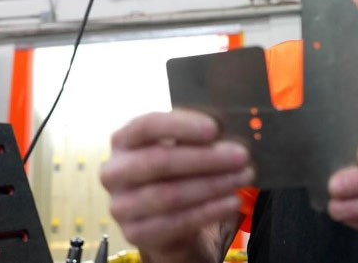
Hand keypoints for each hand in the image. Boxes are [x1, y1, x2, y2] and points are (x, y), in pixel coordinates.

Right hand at [100, 110, 253, 259]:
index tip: (215, 128)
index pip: (146, 126)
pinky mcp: (135, 233)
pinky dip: (209, 211)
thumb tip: (228, 130)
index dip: (181, 126)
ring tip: (242, 177)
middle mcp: (114, 172)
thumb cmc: (174, 171)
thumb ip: (196, 136)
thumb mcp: (179, 147)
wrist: (163, 217)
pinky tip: (232, 202)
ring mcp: (121, 205)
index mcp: (123, 140)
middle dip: (205, 158)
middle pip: (159, 162)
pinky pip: (176, 222)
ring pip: (170, 195)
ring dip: (212, 185)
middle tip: (241, 155)